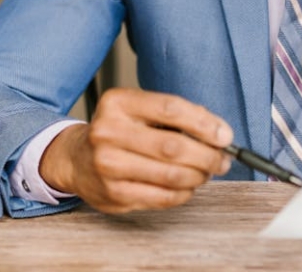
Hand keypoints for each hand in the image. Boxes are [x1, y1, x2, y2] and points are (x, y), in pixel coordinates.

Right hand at [38, 88, 232, 213]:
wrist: (76, 159)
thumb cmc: (118, 132)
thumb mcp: (139, 110)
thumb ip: (176, 117)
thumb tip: (219, 134)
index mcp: (118, 103)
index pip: (171, 108)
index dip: (205, 123)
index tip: (225, 135)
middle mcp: (108, 132)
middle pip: (174, 146)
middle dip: (208, 156)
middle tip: (222, 159)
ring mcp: (108, 165)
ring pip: (171, 175)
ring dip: (199, 176)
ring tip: (205, 172)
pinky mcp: (114, 194)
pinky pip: (163, 197)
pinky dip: (184, 193)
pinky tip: (187, 186)